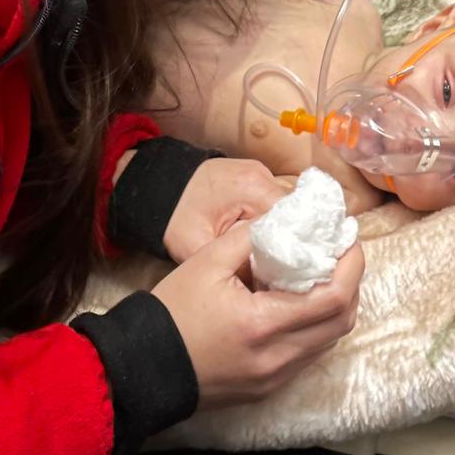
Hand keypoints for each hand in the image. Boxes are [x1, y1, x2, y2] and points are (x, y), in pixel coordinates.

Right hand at [152, 221, 363, 407]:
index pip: (334, 297)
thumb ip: (250, 237)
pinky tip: (302, 303)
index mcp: (262, 324)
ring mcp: (275, 378)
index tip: (347, 240)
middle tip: (342, 254)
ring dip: (336, 306)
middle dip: (351, 284)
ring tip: (324, 274)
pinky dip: (317, 327)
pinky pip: (309, 354)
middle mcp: (277, 357)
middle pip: (342, 322)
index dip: (351, 266)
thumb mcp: (205, 262)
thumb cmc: (171, 313)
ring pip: (329, 341)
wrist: (142, 367)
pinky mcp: (268, 388)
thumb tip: (284, 220)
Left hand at [162, 157, 290, 262]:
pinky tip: (268, 243)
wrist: (156, 186)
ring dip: (284, 230)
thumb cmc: (174, 216)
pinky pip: (273, 202)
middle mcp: (262, 175)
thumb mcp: (197, 246)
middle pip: (293, 212)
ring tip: (281, 259)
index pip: (293, 217)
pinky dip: (273, 221)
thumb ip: (232, 262)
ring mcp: (259, 174)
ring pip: (285, 207)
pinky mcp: (253, 178)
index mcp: (253, 188)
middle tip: (291, 269)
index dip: (297, 245)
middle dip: (293, 240)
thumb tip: (265, 281)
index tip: (298, 269)